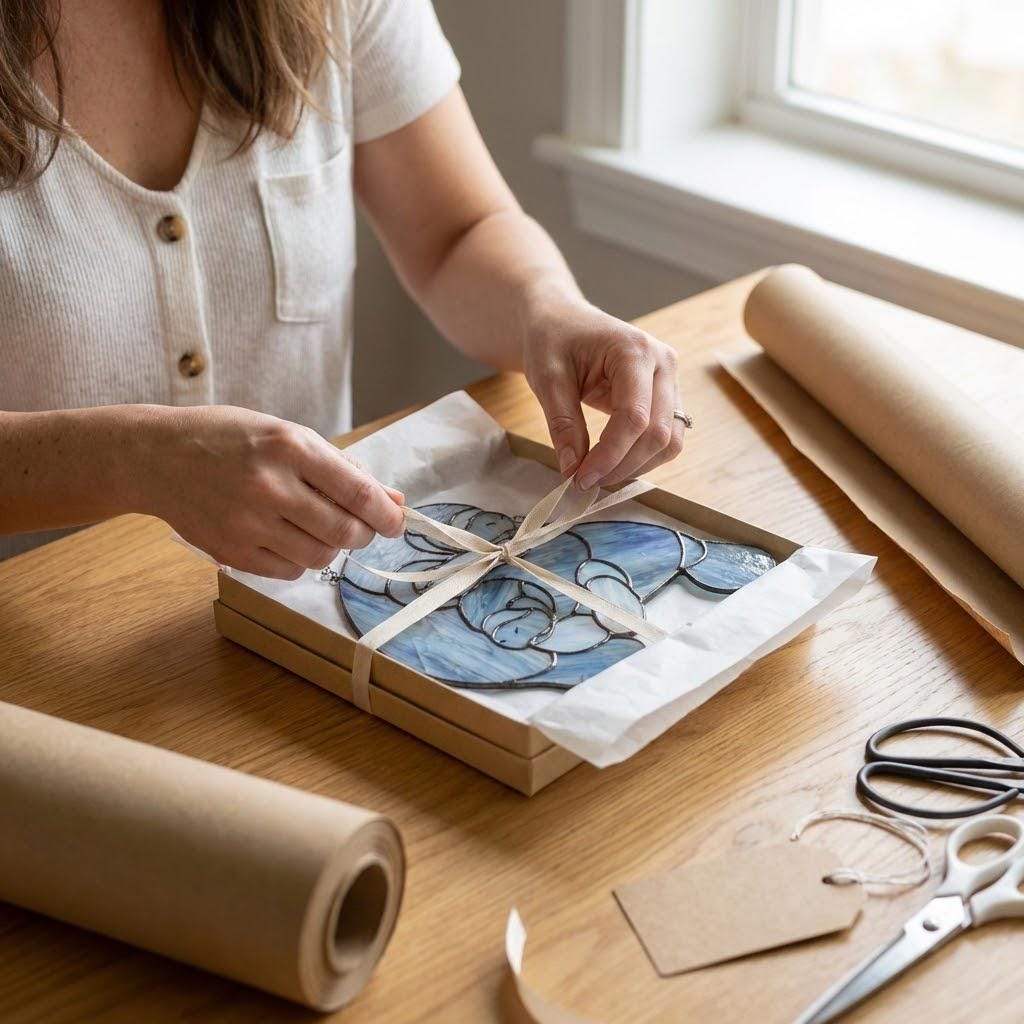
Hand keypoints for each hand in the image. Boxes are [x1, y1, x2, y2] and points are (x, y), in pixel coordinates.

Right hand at [142, 406, 404, 578]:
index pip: (358, 493)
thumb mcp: (287, 436)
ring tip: (316, 527)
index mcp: (290, 447)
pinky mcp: (232, 552)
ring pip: (321, 557)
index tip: (396, 522)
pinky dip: (300, 559)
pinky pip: (290, 571)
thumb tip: (393, 500)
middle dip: (362, 534)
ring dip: (332, 547)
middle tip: (358, 527)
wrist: (157, 457)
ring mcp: (248, 523)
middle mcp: (270, 486)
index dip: (387, 515)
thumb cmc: (230, 440)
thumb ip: (342, 469)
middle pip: (345, 532)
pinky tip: (287, 537)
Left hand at [522, 299, 683, 488]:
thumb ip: (562, 423)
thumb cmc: (553, 339)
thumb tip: (573, 468)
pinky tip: (612, 463)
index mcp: (635, 351)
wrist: (562, 320)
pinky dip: (642, 457)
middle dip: (623, 465)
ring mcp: (669, 380)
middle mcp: (663, 364)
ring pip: (669, 440)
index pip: (634, 416)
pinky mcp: (666, 396)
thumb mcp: (547, 378)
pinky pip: (665, 436)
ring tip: (598, 475)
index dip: (610, 455)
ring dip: (636, 466)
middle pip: (659, 433)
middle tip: (585, 482)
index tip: (581, 478)